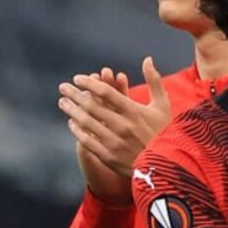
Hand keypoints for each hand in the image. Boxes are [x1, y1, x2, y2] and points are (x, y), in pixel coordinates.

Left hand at [63, 59, 174, 204]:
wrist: (164, 168)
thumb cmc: (164, 133)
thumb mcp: (163, 106)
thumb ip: (154, 81)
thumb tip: (147, 59)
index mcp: (134, 111)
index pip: (105, 92)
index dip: (89, 83)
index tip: (77, 78)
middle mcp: (122, 126)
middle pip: (91, 105)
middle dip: (74, 94)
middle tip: (63, 87)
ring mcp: (114, 142)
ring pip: (86, 122)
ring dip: (72, 110)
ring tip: (63, 102)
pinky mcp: (109, 156)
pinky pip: (87, 140)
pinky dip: (77, 130)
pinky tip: (72, 122)